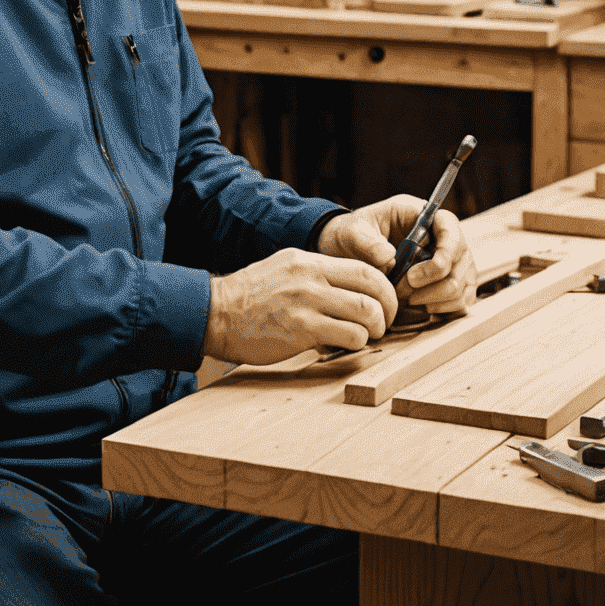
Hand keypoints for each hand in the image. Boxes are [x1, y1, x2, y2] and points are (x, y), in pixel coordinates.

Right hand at [201, 248, 397, 364]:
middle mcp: (311, 276)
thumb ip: (316, 275)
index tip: (383, 302)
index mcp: (308, 260)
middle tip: (384, 322)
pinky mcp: (302, 329)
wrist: (216, 313)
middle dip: (388, 307)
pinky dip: (357, 343)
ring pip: (366, 312)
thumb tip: (349, 289)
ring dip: (374, 328)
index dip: (384, 288)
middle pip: (373, 287)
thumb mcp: (284, 270)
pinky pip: (349, 336)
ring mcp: (307, 301)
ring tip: (366, 336)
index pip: (364, 268)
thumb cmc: (250, 297)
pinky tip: (346, 345)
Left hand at [318, 195, 478, 314]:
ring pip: (462, 284)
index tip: (414, 276)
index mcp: (421, 215)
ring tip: (407, 300)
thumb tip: (389, 257)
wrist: (347, 251)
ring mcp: (450, 261)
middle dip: (433, 284)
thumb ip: (367, 241)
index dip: (443, 254)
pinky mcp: (449, 283)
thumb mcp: (352, 232)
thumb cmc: (352, 234)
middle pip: (460, 261)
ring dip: (436, 299)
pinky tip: (419, 307)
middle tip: (402, 292)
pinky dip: (443, 308)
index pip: (450, 228)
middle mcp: (441, 237)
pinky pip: (460, 300)